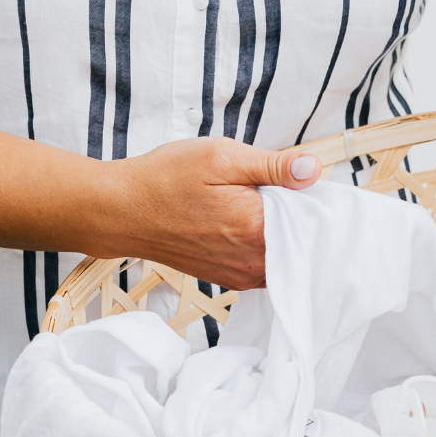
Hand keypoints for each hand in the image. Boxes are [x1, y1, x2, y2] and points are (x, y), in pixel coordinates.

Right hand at [106, 137, 319, 290]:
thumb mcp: (221, 157)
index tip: (299, 180)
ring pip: (285, 254)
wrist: (122, 212)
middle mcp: (254, 261)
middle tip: (276, 188)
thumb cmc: (165, 179)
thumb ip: (273, 166)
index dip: (311, 195)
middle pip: (303, 239)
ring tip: (258, 205)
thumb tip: (313, 170)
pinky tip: (246, 223)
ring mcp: (243, 275)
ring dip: (282, 231)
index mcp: (257, 228)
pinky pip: (266, 264)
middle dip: (299, 214)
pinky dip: (266, 245)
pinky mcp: (231, 280)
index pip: (312, 217)